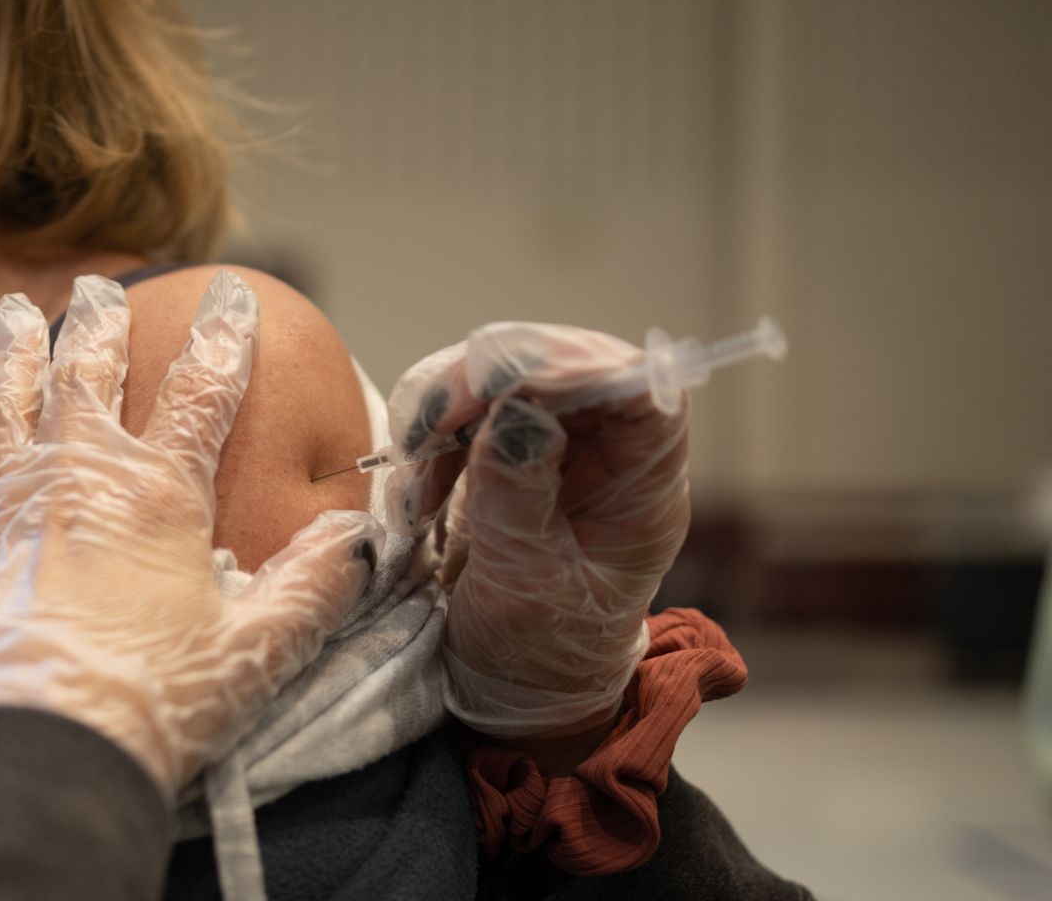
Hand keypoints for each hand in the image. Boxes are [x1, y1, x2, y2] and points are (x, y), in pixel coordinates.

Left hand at [0, 272, 379, 793]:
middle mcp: (75, 476)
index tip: (231, 294)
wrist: (34, 751)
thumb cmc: (152, 706)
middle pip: (87, 373)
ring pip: (2, 397)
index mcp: (158, 495)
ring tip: (14, 311)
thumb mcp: (258, 651)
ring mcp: (0, 500)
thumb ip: (313, 587)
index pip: (201, 392)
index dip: (221, 338)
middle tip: (97, 286)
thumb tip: (362, 537)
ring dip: (11, 349)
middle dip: (98, 322)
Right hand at [380, 322, 689, 737]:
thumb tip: (517, 413)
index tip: (506, 380)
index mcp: (641, 490)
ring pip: (507, 378)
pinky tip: (415, 494)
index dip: (581, 367)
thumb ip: (520, 497)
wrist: (510, 690)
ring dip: (447, 411)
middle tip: (434, 421)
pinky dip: (430, 437)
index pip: (643, 391)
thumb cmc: (540, 653)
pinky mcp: (507, 452)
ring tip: (415, 478)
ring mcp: (556, 448)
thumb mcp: (528, 586)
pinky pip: (468, 410)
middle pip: (564, 367)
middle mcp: (607, 455)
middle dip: (491, 381)